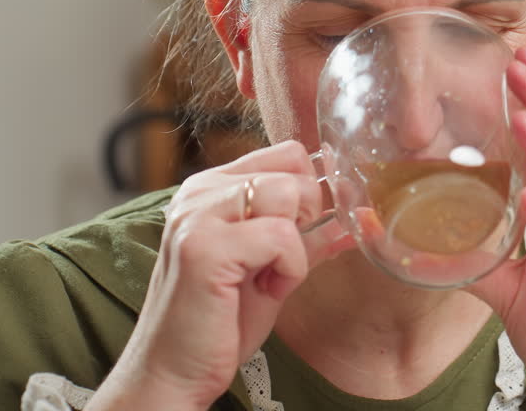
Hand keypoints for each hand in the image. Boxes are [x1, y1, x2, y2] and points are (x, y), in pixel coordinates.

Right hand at [89, 141, 347, 410]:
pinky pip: (283, 236)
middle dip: (306, 216)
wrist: (174, 373)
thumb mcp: (270, 269)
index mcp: (211, 188)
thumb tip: (350, 217)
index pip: (286, 153)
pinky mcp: (205, 246)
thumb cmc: (218, 324)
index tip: (302, 231)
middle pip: (293, 168)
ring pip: (288, 194)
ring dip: (295, 246)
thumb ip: (304, 237)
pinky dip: (289, 270)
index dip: (309, 189)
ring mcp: (198, 215)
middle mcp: (199, 192)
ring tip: (268, 278)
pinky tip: (265, 290)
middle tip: (281, 261)